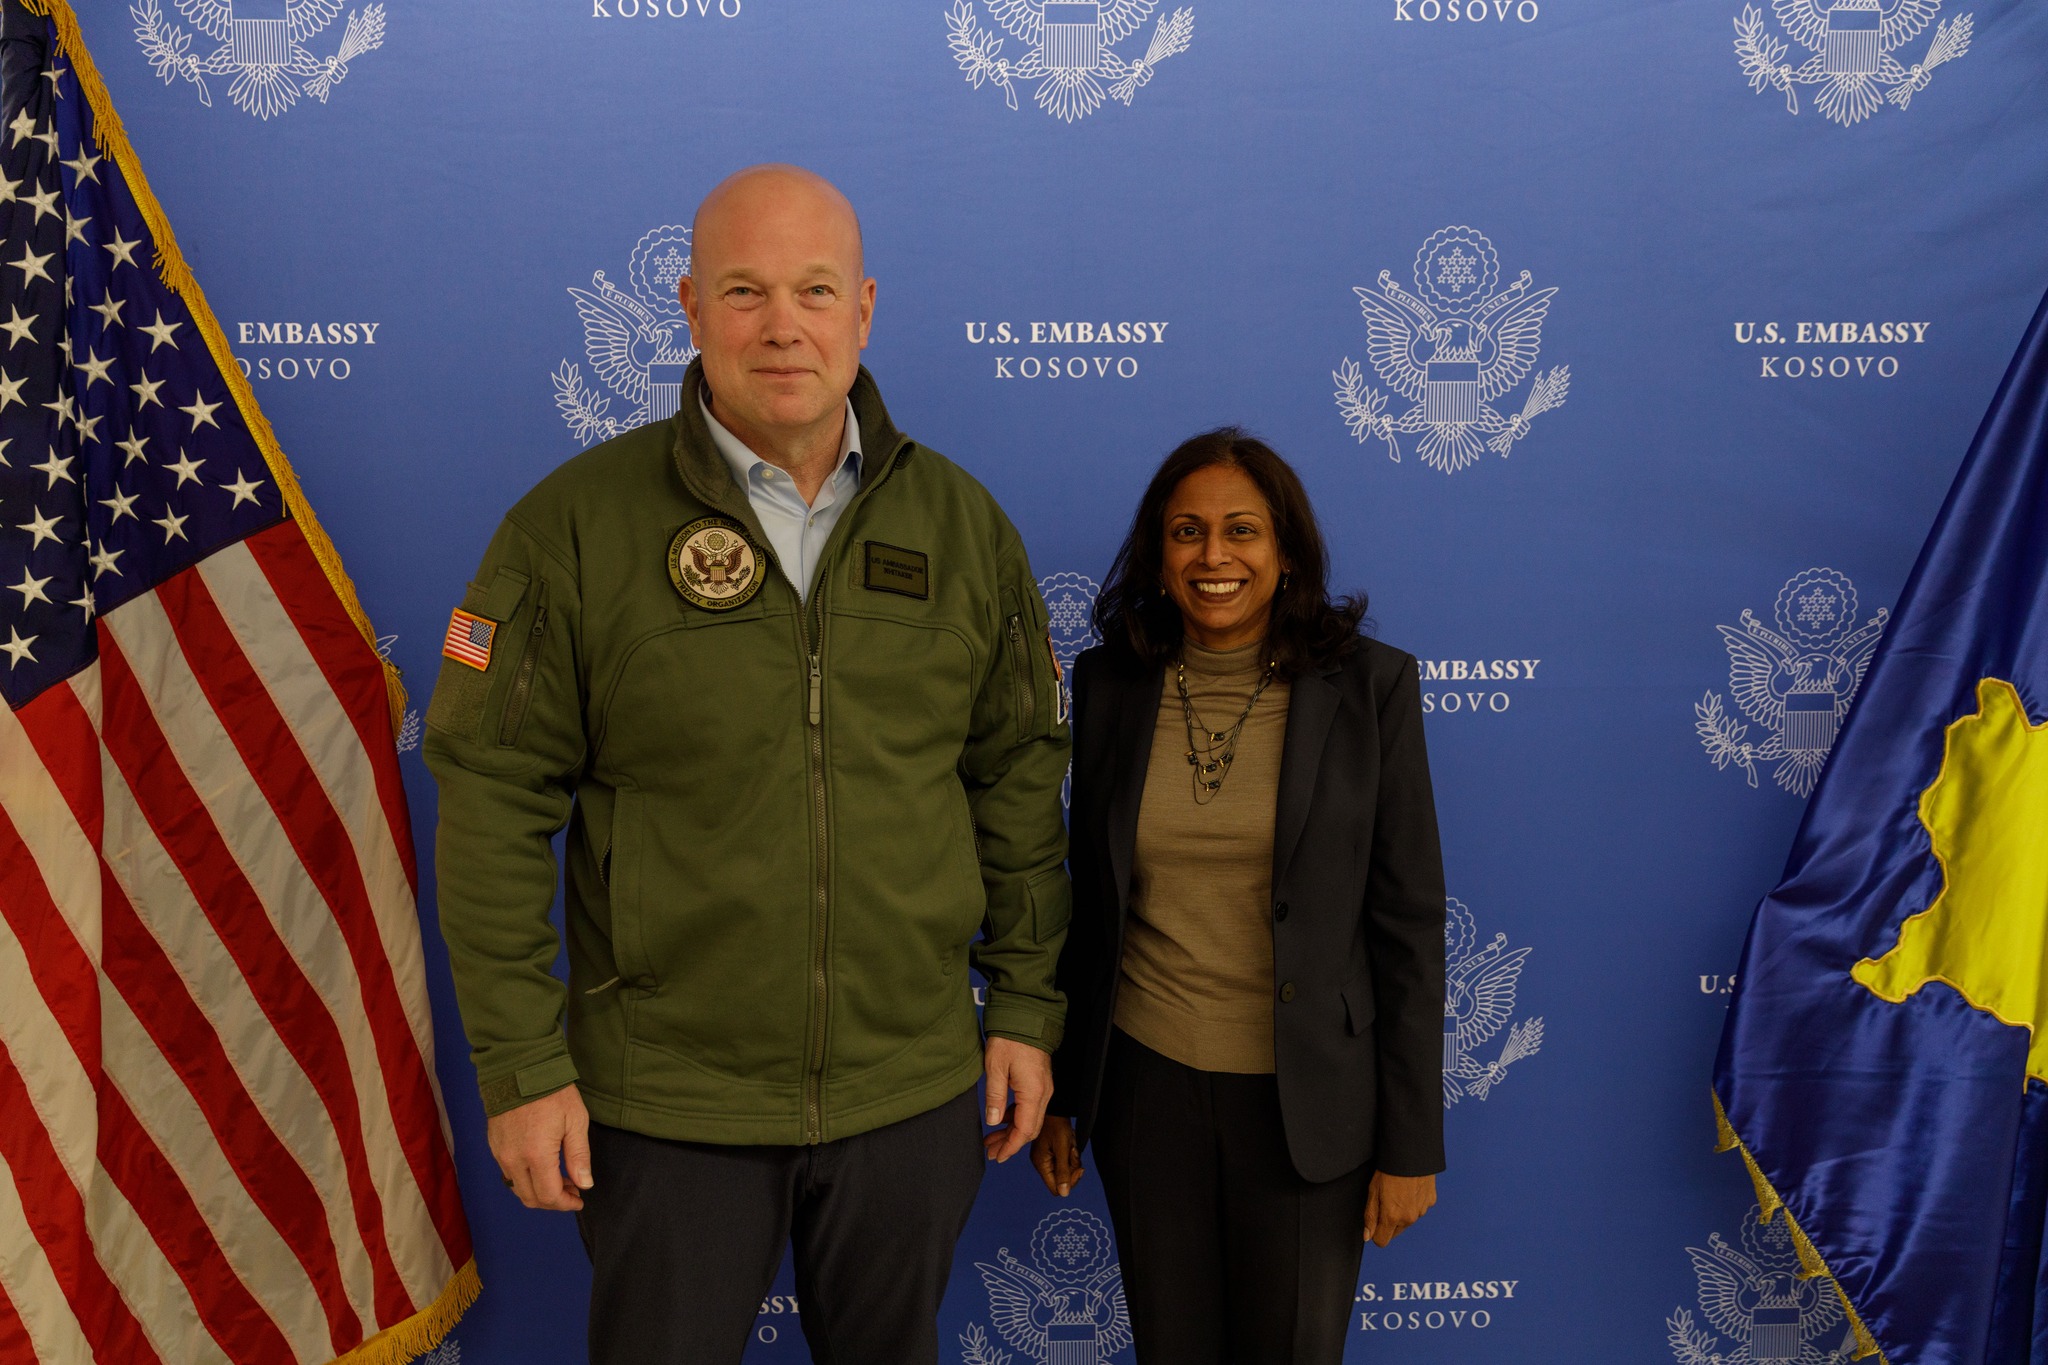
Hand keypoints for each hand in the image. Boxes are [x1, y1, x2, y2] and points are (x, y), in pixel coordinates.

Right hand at [487, 1086, 592, 1211]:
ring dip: (538, 1191)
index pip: (548, 1196)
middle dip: (553, 1201)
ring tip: (560, 1179)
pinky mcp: (494, 1145)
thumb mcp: (575, 1121)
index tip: (579, 1199)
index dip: (565, 1204)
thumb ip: (579, 1156)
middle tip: (572, 1190)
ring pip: (517, 1188)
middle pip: (530, 1198)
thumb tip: (584, 1184)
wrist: (519, 1068)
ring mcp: (500, 1153)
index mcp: (536, 1156)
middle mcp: (513, 1160)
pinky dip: (525, 1179)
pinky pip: (508, 1173)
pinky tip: (541, 1167)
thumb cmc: (552, 1092)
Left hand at [982, 1037, 1052, 1163]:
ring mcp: (1044, 1088)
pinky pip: (1032, 1107)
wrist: (1026, 1016)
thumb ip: (995, 1097)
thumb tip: (994, 1121)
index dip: (1011, 1146)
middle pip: (1030, 1129)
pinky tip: (1003, 1118)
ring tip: (992, 1137)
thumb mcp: (995, 1068)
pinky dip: (1018, 1117)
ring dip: (1013, 1131)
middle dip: (1011, 1142)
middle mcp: (1043, 1094)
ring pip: (1031, 1119)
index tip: (997, 1156)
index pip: (1024, 1131)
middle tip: (991, 1150)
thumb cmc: (1010, 1039)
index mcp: (1033, 1093)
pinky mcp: (1040, 1082)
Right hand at [1031, 1115, 1085, 1196]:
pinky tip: (1069, 1143)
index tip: (1077, 1168)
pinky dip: (1070, 1154)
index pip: (1055, 1188)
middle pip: (1061, 1180)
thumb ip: (1063, 1171)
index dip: (1069, 1182)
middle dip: (1072, 1168)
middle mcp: (1041, 1163)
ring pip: (1065, 1170)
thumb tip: (1064, 1193)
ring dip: (1072, 1159)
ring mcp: (1045, 1158)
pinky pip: (1064, 1161)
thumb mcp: (1062, 1148)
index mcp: (1041, 1164)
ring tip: (1071, 1144)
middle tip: (1074, 1152)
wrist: (1054, 1108)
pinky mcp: (1050, 1153)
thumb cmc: (1056, 1124)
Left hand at [1363, 1171, 1435, 1247]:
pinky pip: (1419, 1209)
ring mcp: (1422, 1210)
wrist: (1411, 1153)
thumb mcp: (1373, 1191)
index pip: (1382, 1241)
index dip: (1375, 1233)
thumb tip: (1368, 1236)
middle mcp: (1409, 1218)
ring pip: (1408, 1221)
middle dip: (1389, 1223)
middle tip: (1385, 1202)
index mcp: (1393, 1217)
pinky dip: (1414, 1203)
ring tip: (1398, 1192)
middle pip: (1395, 1232)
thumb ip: (1370, 1216)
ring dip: (1402, 1213)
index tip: (1374, 1222)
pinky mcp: (1430, 1201)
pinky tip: (1410, 1189)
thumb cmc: (1389, 1170)